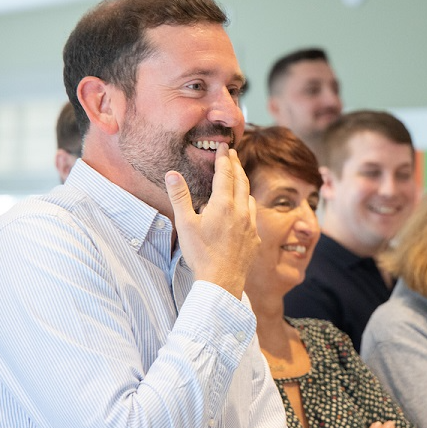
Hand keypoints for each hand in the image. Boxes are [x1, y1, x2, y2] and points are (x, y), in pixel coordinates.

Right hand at [165, 143, 259, 298]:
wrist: (222, 281)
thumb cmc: (201, 254)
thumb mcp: (185, 224)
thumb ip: (180, 197)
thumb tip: (172, 174)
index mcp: (223, 204)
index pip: (225, 174)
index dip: (224, 158)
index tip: (224, 146)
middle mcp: (241, 211)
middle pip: (241, 181)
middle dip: (236, 165)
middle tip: (233, 153)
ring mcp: (250, 224)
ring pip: (250, 196)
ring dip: (244, 183)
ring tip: (238, 178)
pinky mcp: (254, 238)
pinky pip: (253, 214)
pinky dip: (248, 204)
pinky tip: (244, 209)